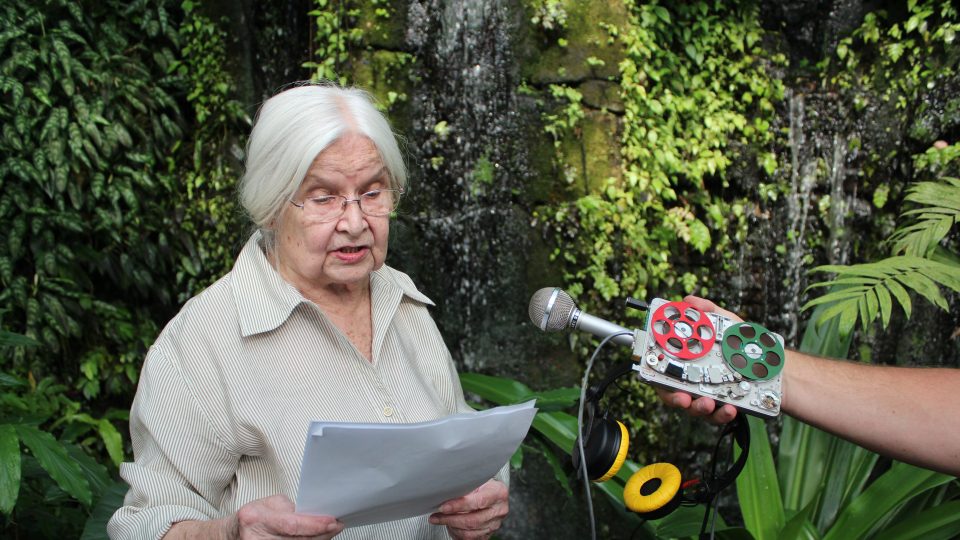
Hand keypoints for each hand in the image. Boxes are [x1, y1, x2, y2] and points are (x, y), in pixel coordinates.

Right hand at [232, 495, 342, 538]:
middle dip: (320, 534)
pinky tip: (317, 539)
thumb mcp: (268, 504)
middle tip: (337, 526)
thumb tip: (314, 515)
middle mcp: (256, 538)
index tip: (332, 521)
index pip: (291, 525)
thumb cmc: (252, 517)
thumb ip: (290, 509)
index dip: (314, 525)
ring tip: (329, 531)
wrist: (233, 535)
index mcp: (256, 518)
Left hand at [429, 480, 508, 539]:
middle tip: (436, 516)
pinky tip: (450, 526)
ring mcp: (494, 524)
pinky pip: (470, 538)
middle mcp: (499, 510)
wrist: (493, 494)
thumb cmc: (483, 485)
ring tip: (440, 519)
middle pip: (473, 520)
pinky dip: (457, 533)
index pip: (478, 502)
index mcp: (498, 493)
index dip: (459, 506)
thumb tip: (444, 493)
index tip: (444, 507)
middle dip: (451, 519)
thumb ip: (465, 487)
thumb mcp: (477, 480)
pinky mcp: (488, 533)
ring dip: (452, 527)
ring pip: (470, 532)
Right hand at [655, 295, 740, 424]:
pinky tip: (731, 408)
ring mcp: (707, 395)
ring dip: (699, 408)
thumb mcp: (726, 323)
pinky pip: (717, 416)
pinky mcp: (723, 407)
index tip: (658, 374)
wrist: (770, 362)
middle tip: (684, 398)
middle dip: (676, 398)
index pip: (662, 368)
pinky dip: (722, 414)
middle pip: (673, 394)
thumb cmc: (741, 342)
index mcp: (687, 360)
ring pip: (694, 408)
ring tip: (710, 403)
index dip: (655, 372)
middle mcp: (692, 379)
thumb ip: (707, 311)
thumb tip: (689, 301)